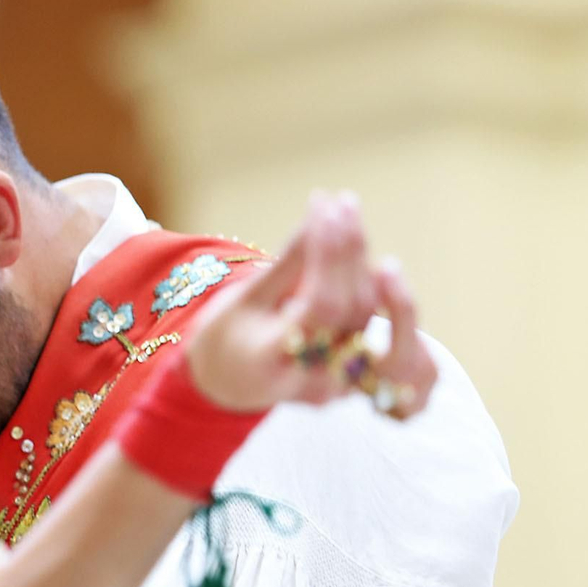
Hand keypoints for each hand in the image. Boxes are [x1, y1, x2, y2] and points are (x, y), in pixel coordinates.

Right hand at [184, 191, 437, 416]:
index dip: (329, 257)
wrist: (224, 384)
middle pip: (351, 306)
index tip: (324, 211)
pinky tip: (353, 244)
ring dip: (359, 258)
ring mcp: (334, 380)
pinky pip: (362, 319)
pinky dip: (360, 278)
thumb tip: (319, 212)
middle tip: (341, 202)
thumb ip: (288, 263)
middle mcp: (311, 377)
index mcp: (275, 362)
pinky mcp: (347, 373)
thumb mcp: (244, 300)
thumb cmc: (224, 338)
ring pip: (364, 311)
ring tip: (346, 212)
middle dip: (348, 248)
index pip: (321, 305)